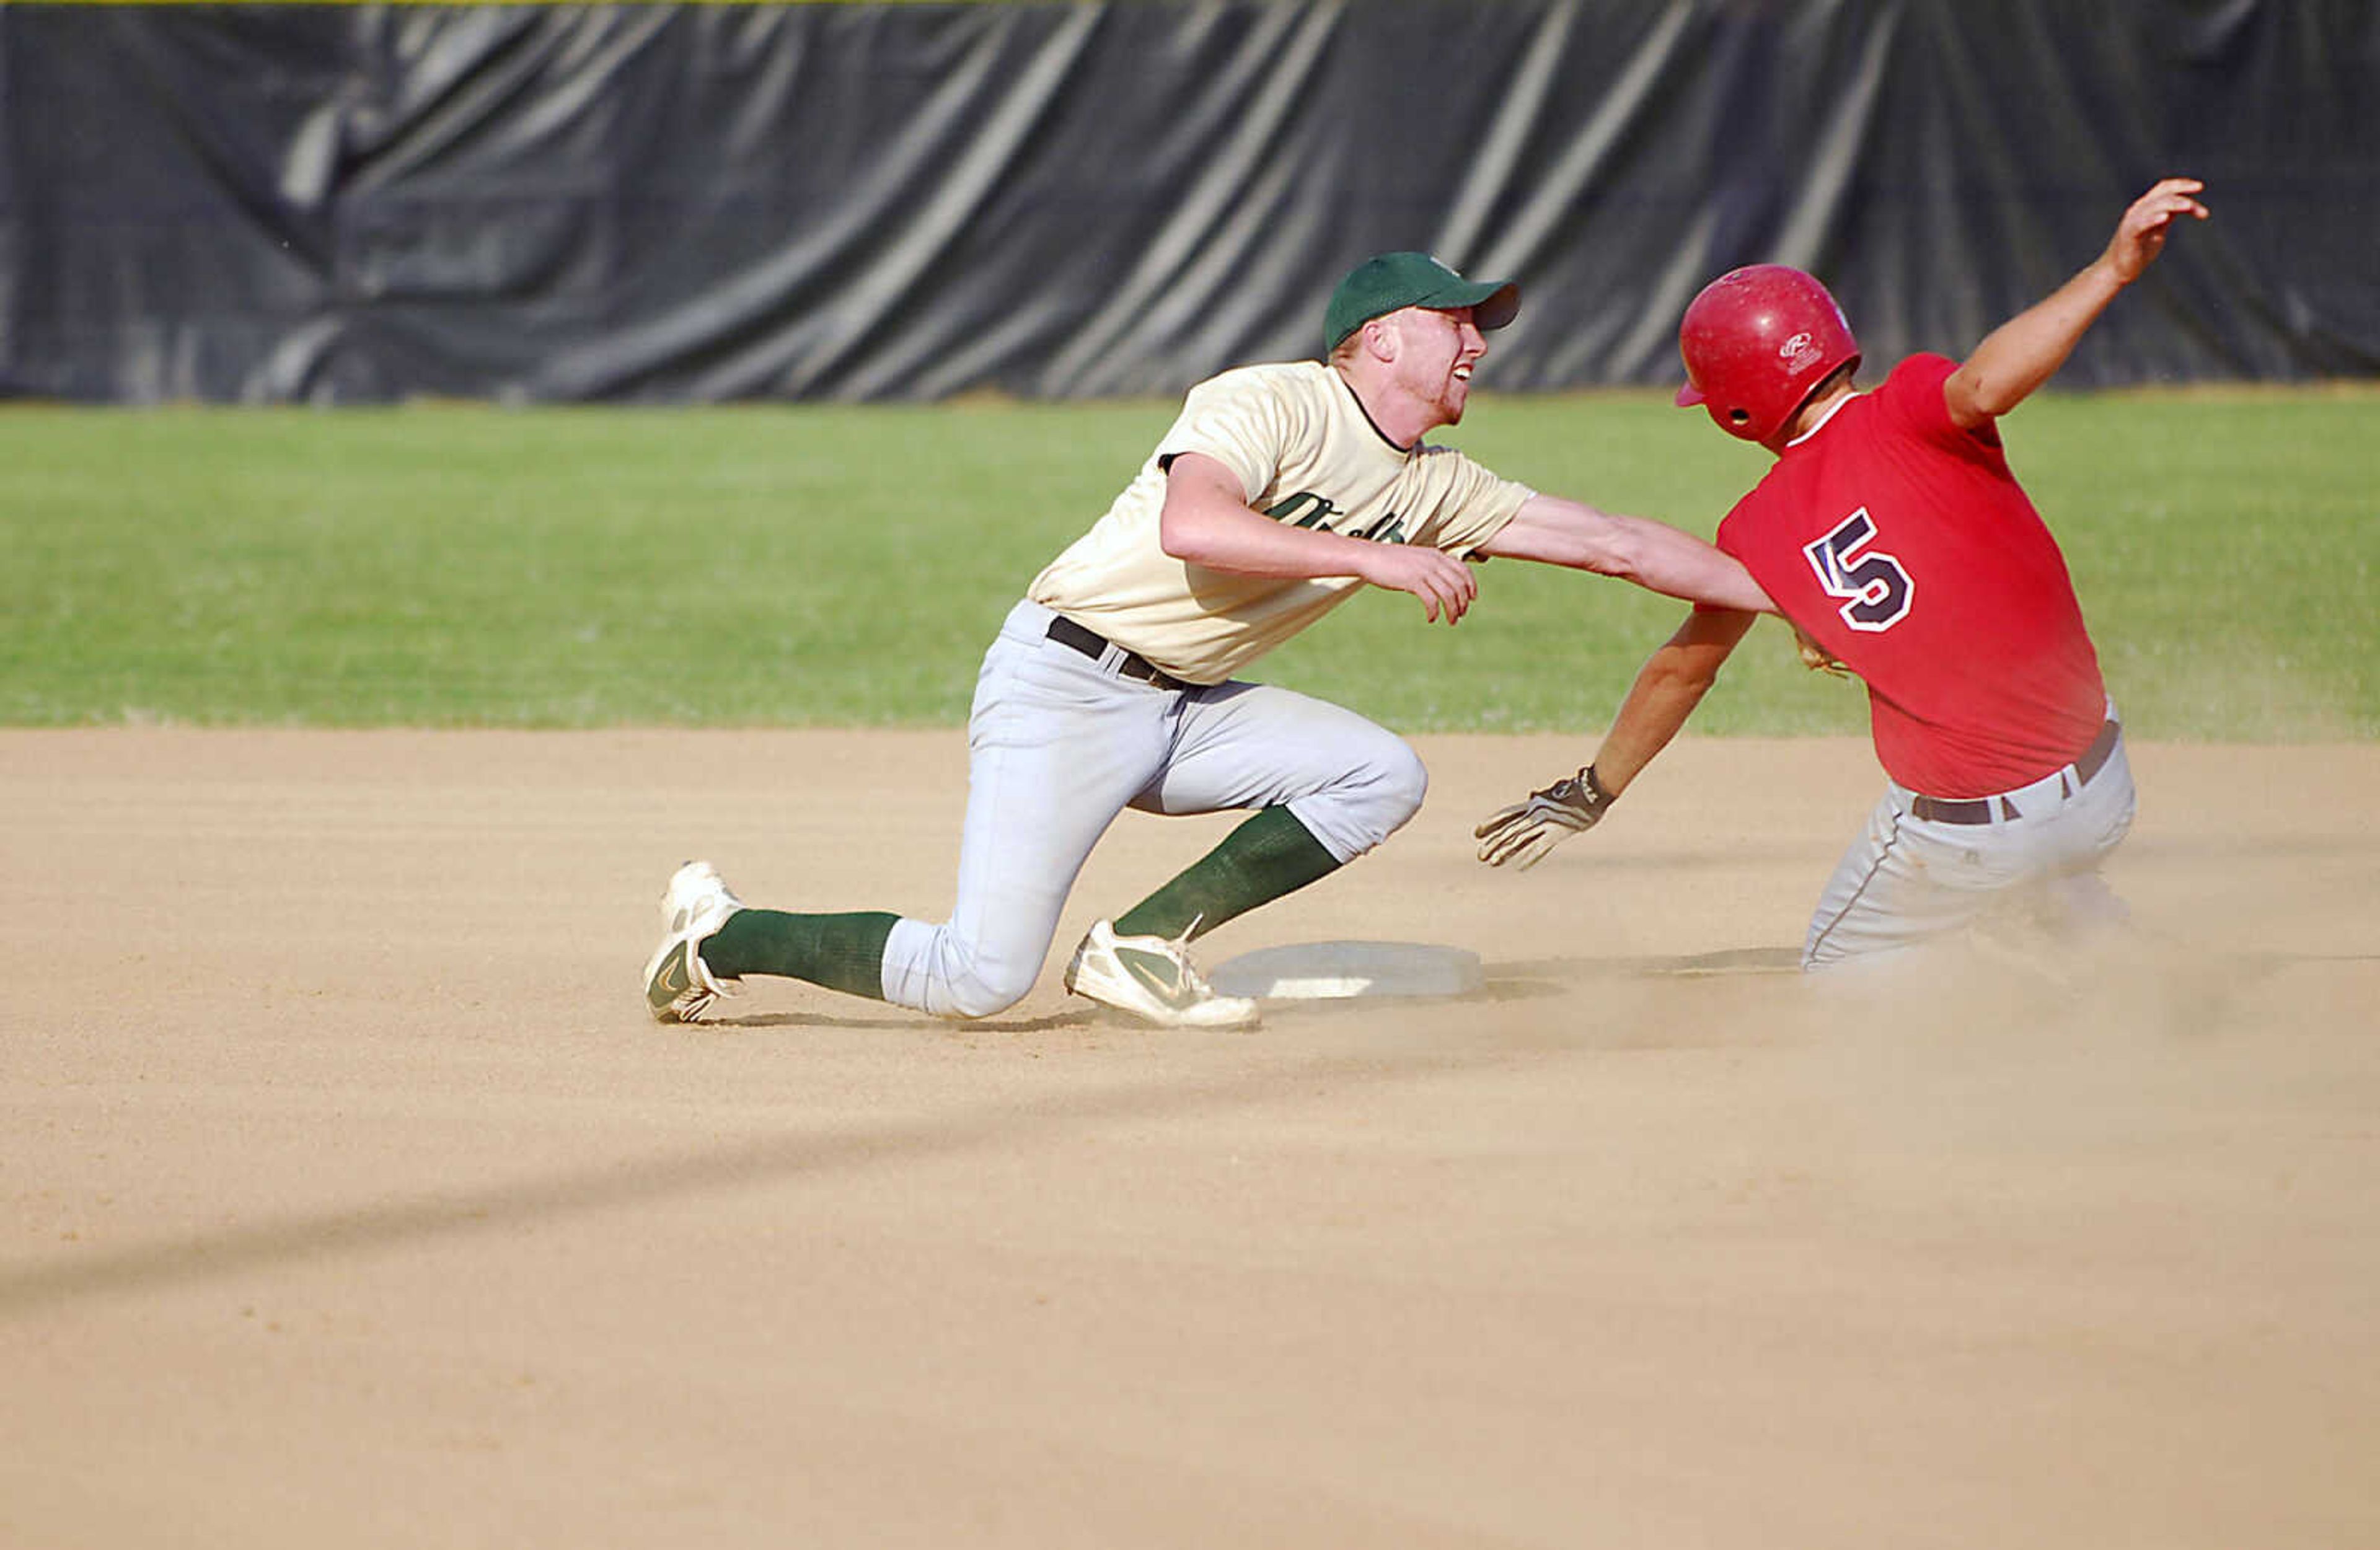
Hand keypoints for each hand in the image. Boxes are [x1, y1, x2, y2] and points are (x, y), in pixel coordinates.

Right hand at [1360, 544, 1477, 624]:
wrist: (1369, 556)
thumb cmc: (1389, 560)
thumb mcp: (1415, 559)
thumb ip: (1429, 566)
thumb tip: (1437, 583)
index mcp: (1436, 555)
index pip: (1463, 570)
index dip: (1471, 585)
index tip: (1472, 598)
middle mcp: (1433, 561)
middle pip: (1459, 584)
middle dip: (1463, 602)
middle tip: (1460, 615)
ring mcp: (1423, 570)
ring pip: (1448, 594)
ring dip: (1453, 610)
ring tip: (1451, 621)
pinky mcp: (1412, 581)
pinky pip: (1431, 600)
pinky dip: (1434, 612)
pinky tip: (1431, 618)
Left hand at [1474, 765, 1616, 869]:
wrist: (1593, 788)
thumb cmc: (1578, 790)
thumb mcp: (1555, 791)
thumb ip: (1541, 796)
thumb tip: (1531, 794)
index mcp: (1534, 804)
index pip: (1506, 815)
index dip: (1491, 824)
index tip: (1476, 833)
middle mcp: (1535, 813)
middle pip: (1509, 830)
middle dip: (1493, 843)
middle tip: (1479, 856)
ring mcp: (1545, 822)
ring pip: (1519, 839)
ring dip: (1504, 852)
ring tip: (1491, 863)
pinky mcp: (1557, 832)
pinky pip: (1540, 847)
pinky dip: (1530, 857)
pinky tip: (1519, 868)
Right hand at [2103, 177, 2208, 284]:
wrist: (2117, 271)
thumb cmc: (2138, 251)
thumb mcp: (2158, 230)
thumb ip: (2169, 217)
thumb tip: (2187, 205)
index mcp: (2145, 208)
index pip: (2164, 188)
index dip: (2182, 184)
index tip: (2199, 187)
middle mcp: (2138, 210)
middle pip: (2162, 193)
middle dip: (2182, 189)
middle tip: (2200, 188)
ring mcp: (2132, 222)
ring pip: (2155, 205)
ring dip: (2174, 203)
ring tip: (2189, 206)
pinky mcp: (2128, 235)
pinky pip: (2141, 223)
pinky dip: (2153, 219)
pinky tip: (2165, 217)